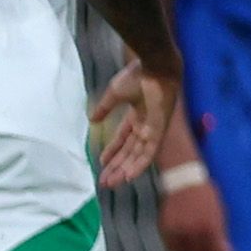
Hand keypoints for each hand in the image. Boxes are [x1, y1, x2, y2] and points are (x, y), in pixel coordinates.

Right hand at [91, 61, 176, 187]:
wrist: (155, 66)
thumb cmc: (137, 75)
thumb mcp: (115, 94)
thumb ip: (104, 108)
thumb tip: (91, 120)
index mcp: (138, 115)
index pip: (123, 139)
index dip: (112, 152)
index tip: (100, 163)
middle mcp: (146, 125)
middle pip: (130, 152)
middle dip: (116, 167)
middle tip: (103, 182)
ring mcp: (154, 129)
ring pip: (138, 156)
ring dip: (125, 170)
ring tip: (111, 183)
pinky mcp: (159, 131)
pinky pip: (149, 153)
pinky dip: (139, 165)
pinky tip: (129, 176)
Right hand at [157, 170, 234, 250]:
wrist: (184, 181)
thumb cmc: (206, 195)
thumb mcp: (219, 212)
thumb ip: (221, 233)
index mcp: (210, 225)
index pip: (216, 250)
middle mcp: (193, 229)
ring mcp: (178, 229)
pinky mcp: (165, 228)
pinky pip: (171, 247)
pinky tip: (185, 249)